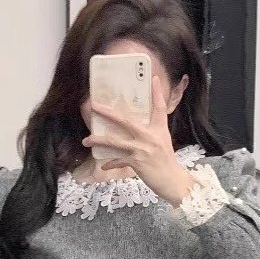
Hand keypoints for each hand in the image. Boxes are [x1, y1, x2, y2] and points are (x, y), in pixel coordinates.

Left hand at [83, 76, 194, 206]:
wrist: (173, 180)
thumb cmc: (166, 161)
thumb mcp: (163, 140)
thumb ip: (151, 131)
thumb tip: (137, 124)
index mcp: (159, 128)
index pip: (159, 107)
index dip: (156, 92)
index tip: (153, 78)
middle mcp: (150, 136)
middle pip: (126, 120)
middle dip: (107, 112)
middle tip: (94, 105)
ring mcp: (143, 149)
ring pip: (115, 141)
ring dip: (98, 140)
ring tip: (86, 140)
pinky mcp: (137, 162)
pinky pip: (118, 160)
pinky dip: (110, 163)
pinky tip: (103, 165)